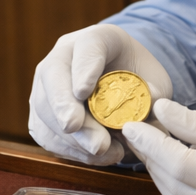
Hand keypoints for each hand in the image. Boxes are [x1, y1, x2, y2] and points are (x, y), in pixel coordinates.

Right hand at [28, 24, 171, 164]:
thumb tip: (150, 105)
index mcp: (96, 38)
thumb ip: (154, 91)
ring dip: (71, 137)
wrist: (121, 83)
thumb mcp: (154, 78)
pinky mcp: (41, 112)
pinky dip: (68, 149)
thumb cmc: (137, 77)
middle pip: (53, 77)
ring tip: (103, 150)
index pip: (86, 47)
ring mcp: (46, 84)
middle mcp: (63, 56)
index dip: (83, 69)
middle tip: (81, 132)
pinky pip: (45, 133)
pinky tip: (93, 155)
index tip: (84, 91)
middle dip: (65, 108)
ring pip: (44, 109)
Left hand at [121, 99, 195, 194]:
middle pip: (173, 187)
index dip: (151, 144)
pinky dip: (185, 193)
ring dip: (165, 178)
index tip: (134, 124)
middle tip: (142, 132)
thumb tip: (162, 113)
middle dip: (153, 159)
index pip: (178, 164)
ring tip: (158, 148)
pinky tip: (184, 170)